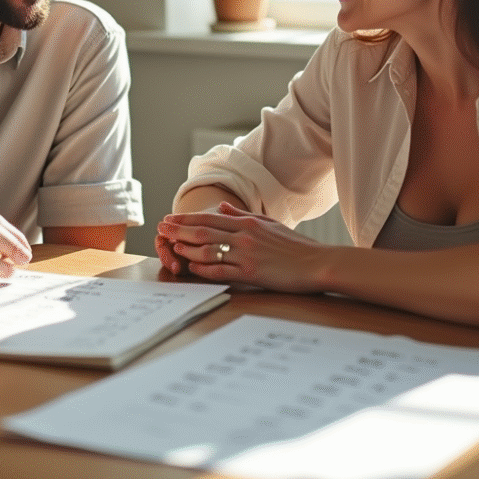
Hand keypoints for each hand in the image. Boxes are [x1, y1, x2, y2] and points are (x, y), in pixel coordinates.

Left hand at [156, 202, 323, 292]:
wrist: (317, 263)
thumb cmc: (296, 246)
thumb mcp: (270, 224)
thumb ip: (244, 215)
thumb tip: (223, 206)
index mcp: (248, 222)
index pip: (210, 217)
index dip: (187, 218)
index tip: (170, 218)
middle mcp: (244, 235)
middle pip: (203, 230)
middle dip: (179, 229)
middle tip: (161, 228)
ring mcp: (246, 254)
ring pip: (208, 249)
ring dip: (186, 247)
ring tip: (170, 247)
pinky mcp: (250, 273)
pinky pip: (221, 270)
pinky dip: (203, 268)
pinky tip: (190, 267)